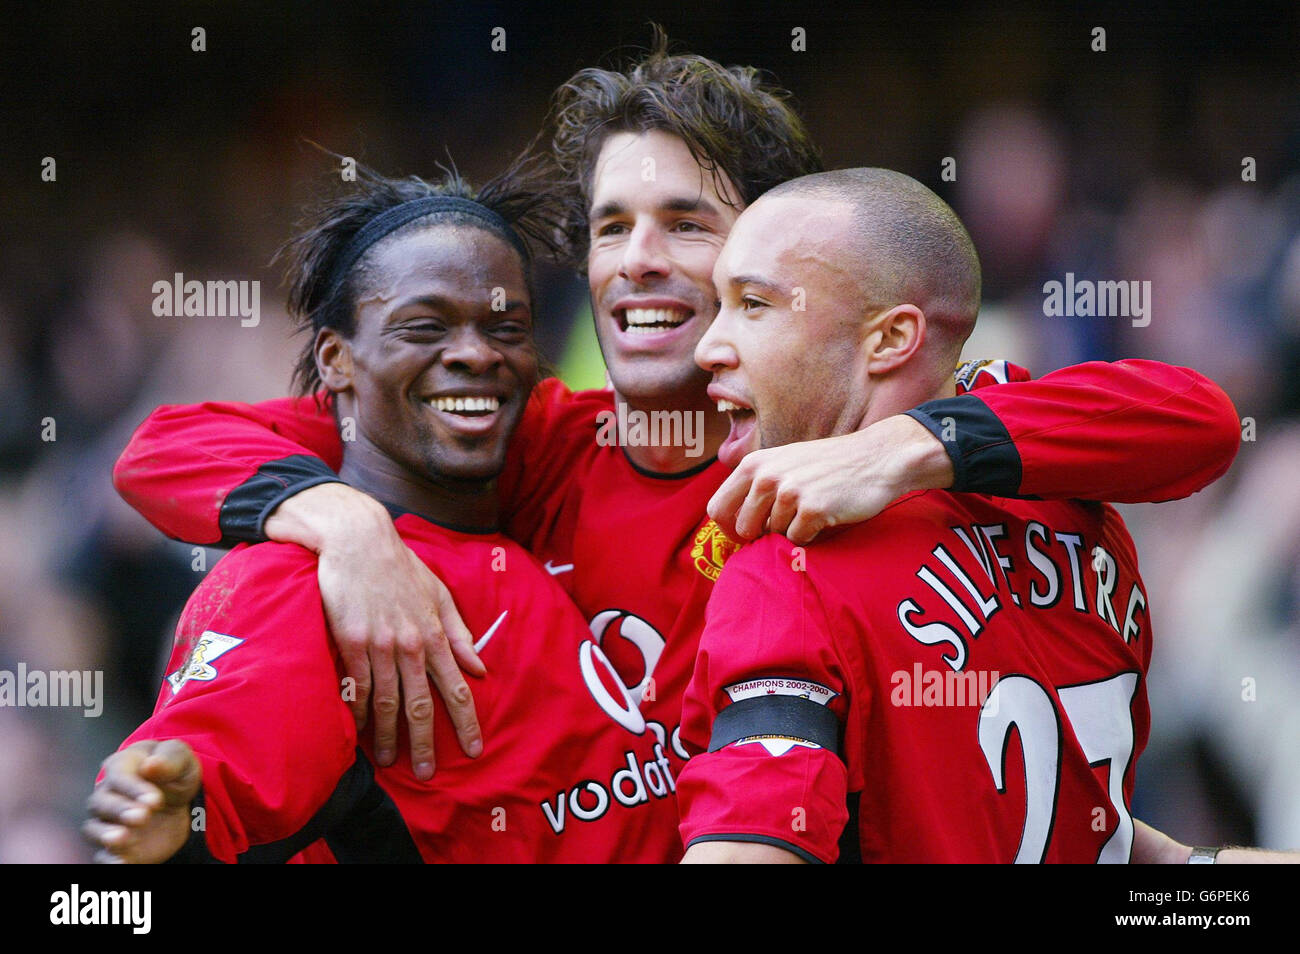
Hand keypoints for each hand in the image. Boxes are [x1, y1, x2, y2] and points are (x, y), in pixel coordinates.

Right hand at [84, 740, 200, 863]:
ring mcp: (109, 820)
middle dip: (120, 810)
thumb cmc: (175, 771)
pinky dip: (109, 860)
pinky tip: (122, 863)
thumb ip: (169, 759)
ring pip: (93, 829)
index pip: (119, 776)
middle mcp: (107, 793)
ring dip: (107, 834)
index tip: (156, 800)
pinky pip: (102, 854)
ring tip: (123, 838)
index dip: (134, 788)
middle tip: (143, 817)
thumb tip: (151, 765)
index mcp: (122, 765)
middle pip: (100, 803)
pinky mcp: (115, 845)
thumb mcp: (182, 759)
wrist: (178, 797)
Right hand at [269, 483, 484, 779]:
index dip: (467, 721)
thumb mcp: (439, 594)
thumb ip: (459, 633)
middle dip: (426, 742)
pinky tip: (359, 732)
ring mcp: (379, 645)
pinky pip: (356, 687)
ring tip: (389, 761)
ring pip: (387, 702)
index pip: (456, 687)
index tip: (474, 749)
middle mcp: (410, 645)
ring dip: (389, 736)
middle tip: (428, 773)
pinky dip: (359, 713)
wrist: (358, 542)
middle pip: (421, 704)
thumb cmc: (400, 567)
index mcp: (434, 635)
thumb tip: (480, 667)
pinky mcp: (350, 642)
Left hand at [708, 414, 954, 544]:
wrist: (876, 458)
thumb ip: (755, 486)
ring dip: (792, 531)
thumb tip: (729, 523)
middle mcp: (766, 476)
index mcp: (754, 464)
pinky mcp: (812, 509)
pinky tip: (826, 517)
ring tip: (812, 511)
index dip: (727, 529)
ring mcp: (789, 492)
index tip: (744, 537)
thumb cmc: (828, 465)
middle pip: (742, 529)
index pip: (718, 508)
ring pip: (773, 535)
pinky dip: (810, 536)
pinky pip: (797, 540)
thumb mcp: (783, 463)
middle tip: (786, 526)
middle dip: (760, 536)